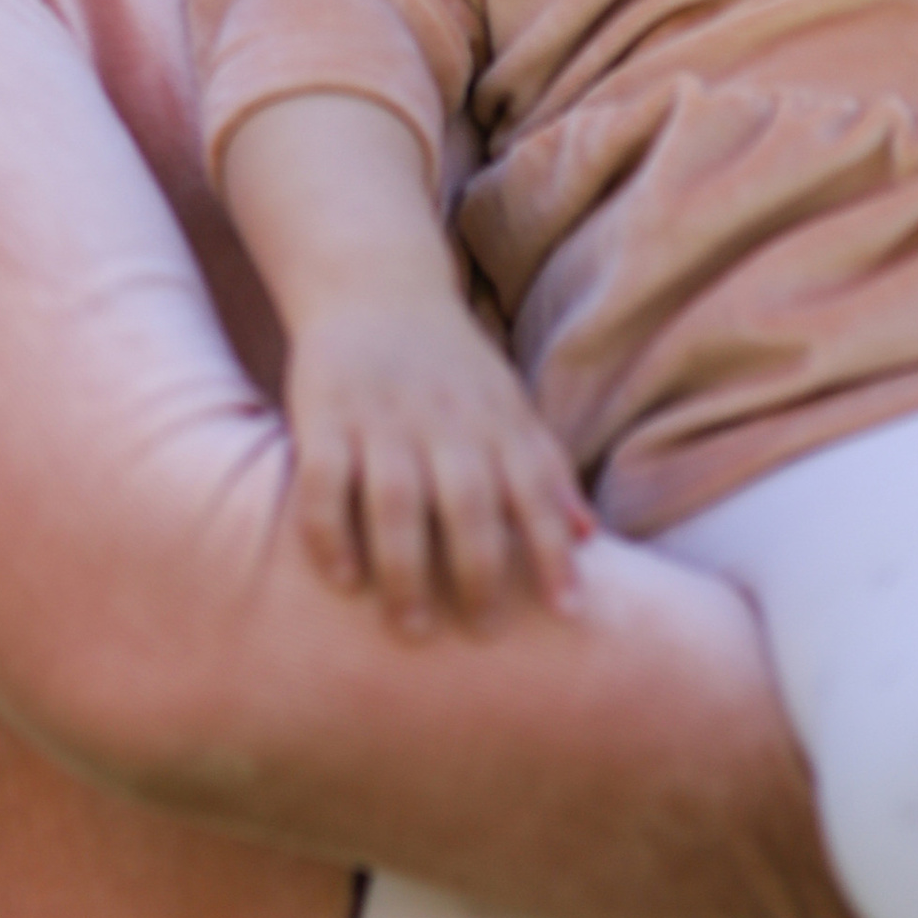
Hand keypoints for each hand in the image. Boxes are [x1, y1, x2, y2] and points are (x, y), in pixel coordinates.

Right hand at [285, 292, 591, 634]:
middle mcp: (443, 422)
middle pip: (468, 503)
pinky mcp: (324, 415)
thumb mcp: (509, 403)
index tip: (569, 613)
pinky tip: (341, 580)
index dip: (553, 551)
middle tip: (482, 633)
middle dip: (479, 572)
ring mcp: (381, 419)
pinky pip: (323, 481)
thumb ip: (545, 467)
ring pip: (396, 499)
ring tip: (412, 627)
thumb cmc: (451, 364)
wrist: (374, 284)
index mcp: (495, 421)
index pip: (534, 490)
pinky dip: (330, 532)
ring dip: (406, 567)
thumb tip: (593, 537)